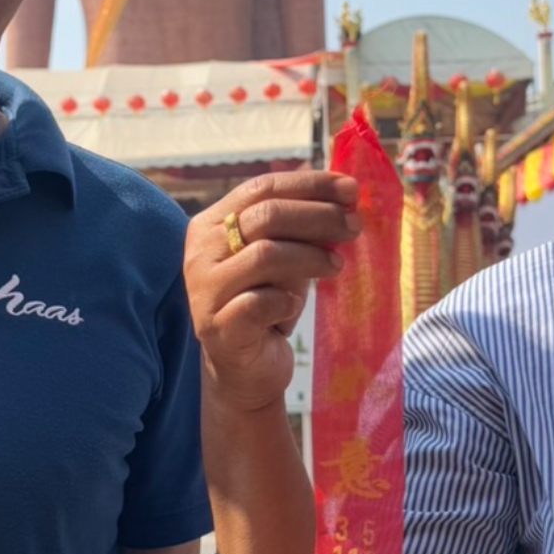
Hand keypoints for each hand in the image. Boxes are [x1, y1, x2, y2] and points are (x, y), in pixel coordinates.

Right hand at [184, 171, 360, 413]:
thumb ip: (302, 225)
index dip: (310, 185)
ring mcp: (204, 289)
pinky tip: (295, 304)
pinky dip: (287, 300)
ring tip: (337, 266)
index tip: (351, 189)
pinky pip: (260, 302)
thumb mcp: (284, 256)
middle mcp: (200, 251)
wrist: (246, 368)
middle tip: (354, 226)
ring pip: (266, 255)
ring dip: (311, 257)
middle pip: (266, 216)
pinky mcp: (217, 327)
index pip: (263, 187)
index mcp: (212, 223)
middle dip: (319, 217)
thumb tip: (348, 192)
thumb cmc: (267, 302)